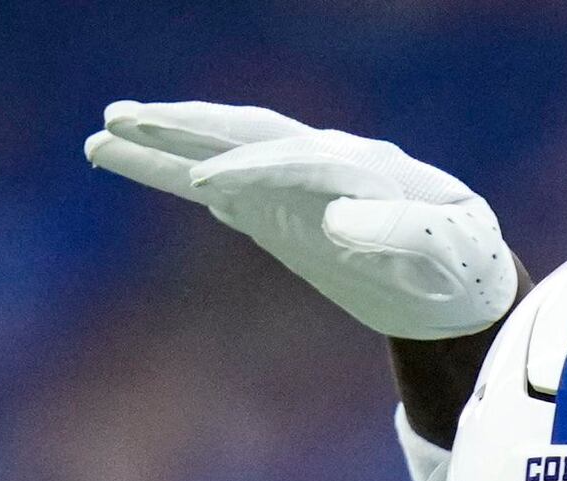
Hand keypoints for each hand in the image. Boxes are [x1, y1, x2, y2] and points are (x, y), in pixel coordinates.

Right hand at [82, 102, 517, 341]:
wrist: (462, 277)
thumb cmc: (462, 261)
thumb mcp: (449, 249)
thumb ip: (402, 231)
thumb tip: (338, 218)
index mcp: (366, 168)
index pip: (296, 160)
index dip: (251, 170)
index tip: (205, 186)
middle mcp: (323, 163)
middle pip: (245, 134)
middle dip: (184, 125)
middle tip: (119, 117)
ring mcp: (297, 184)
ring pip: (222, 153)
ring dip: (164, 141)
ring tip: (103, 132)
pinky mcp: (281, 210)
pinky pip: (221, 189)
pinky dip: (179, 175)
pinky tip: (138, 162)